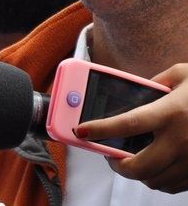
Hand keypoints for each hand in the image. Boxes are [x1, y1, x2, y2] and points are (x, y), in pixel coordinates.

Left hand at [75, 63, 187, 192]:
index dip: (100, 129)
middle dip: (117, 165)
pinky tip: (156, 166)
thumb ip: (158, 82)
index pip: (127, 124)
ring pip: (155, 181)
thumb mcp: (185, 74)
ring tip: (130, 161)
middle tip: (108, 155)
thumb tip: (139, 91)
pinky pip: (174, 186)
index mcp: (172, 112)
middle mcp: (181, 140)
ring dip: (138, 174)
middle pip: (138, 166)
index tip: (81, 131)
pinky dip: (159, 180)